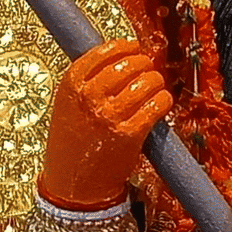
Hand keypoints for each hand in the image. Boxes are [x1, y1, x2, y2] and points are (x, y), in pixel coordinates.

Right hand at [43, 39, 171, 205]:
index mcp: (70, 86)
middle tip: (148, 69)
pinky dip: (164, 100)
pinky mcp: (130, 134)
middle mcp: (89, 98)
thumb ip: (87, 82)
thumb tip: (120, 57)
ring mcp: (109, 116)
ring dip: (157, 81)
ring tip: (155, 87)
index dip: (123, 47)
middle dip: (144, 64)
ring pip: (146, 82)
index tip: (134, 47)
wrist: (72, 184)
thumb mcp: (67, 106)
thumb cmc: (73, 142)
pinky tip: (162, 102)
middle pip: (128, 64)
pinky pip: (157, 105)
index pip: (102, 53)